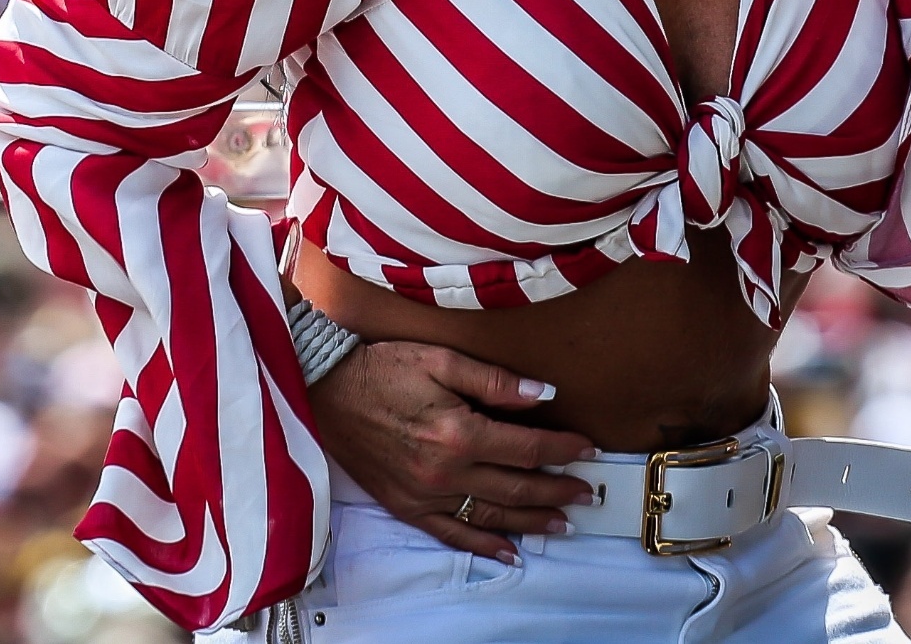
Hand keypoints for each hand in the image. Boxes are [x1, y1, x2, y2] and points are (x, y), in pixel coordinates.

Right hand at [304, 340, 594, 562]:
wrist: (323, 389)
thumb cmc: (380, 367)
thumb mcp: (437, 359)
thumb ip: (492, 380)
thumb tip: (542, 394)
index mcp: (458, 432)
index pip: (526, 447)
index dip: (562, 448)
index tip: (587, 448)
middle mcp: (446, 471)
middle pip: (517, 487)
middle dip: (558, 490)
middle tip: (586, 492)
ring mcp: (426, 495)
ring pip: (493, 515)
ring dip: (533, 521)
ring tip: (563, 523)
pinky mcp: (407, 507)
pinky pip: (453, 534)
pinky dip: (484, 546)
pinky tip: (509, 552)